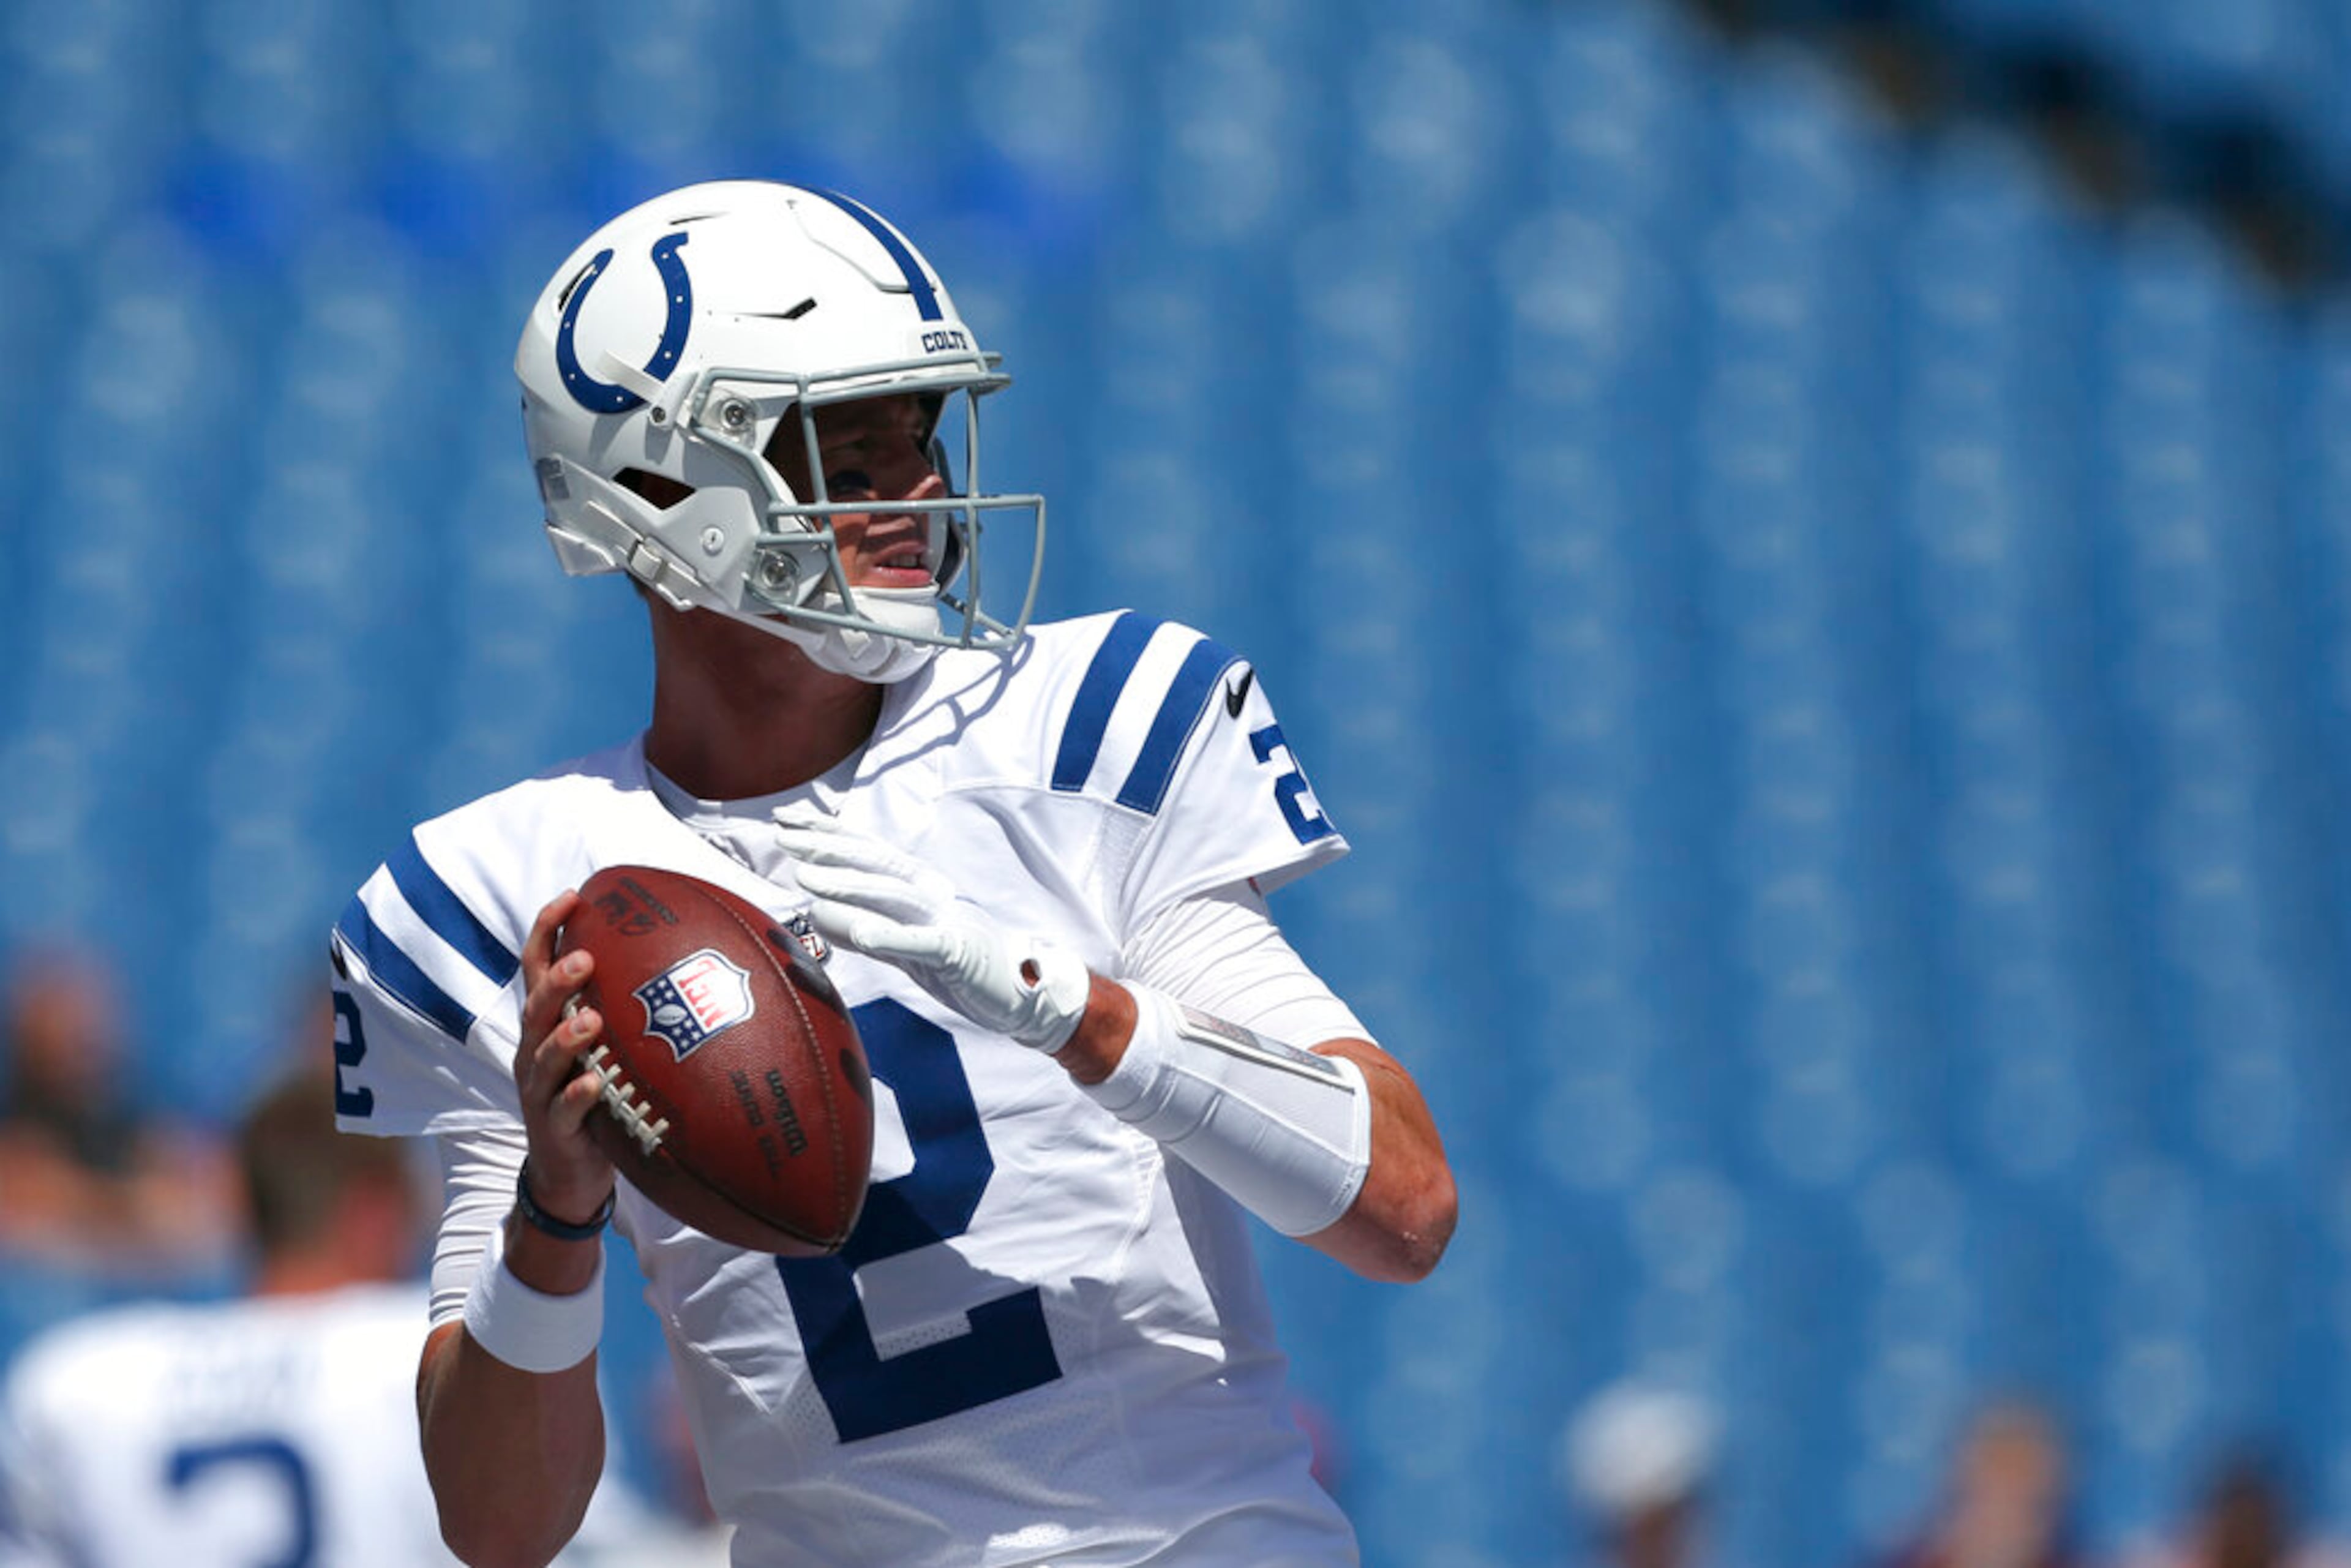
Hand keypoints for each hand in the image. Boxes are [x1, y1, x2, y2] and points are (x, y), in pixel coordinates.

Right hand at [513, 891, 616, 1226]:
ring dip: (566, 1037)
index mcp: (547, 1025)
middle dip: (558, 980)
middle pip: (536, 1006)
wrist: (570, 1172)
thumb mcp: (607, 1047)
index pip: (536, 967)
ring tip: (589, 1019)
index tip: (572, 895)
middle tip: (586, 958)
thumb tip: (685, 962)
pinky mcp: (552, 1128)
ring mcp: (539, 1090)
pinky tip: (594, 1082)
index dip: (548, 930)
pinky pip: (562, 1109)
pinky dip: (577, 1094)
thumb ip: (625, 1009)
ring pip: (543, 1056)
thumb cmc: (597, 1097)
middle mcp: (534, 1051)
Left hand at [772, 809, 1092, 1051]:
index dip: (830, 833)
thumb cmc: (964, 966)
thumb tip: (820, 914)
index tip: (788, 819)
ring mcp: (948, 920)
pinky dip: (891, 936)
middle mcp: (933, 895)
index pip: (869, 853)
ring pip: (893, 897)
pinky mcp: (960, 952)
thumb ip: (869, 928)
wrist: (1025, 993)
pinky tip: (859, 934)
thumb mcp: (910, 945)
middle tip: (785, 836)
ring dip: (849, 886)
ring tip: (807, 879)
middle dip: (829, 848)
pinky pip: (922, 942)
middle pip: (876, 865)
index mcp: (922, 889)